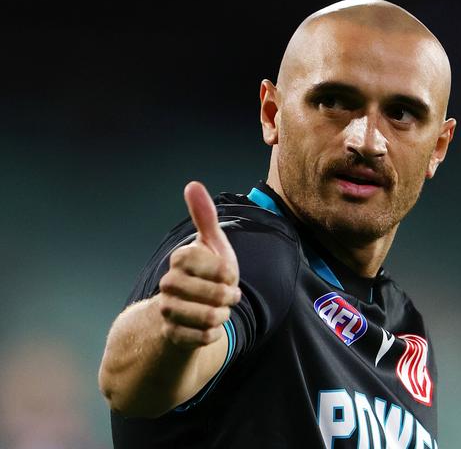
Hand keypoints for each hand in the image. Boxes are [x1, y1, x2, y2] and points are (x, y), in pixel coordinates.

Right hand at [158, 181, 240, 348]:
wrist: (192, 307)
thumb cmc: (207, 272)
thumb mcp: (212, 243)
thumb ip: (204, 216)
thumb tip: (192, 185)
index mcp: (180, 260)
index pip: (206, 263)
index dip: (223, 270)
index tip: (229, 274)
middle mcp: (169, 284)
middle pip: (207, 292)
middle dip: (226, 295)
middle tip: (231, 295)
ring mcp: (168, 309)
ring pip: (205, 317)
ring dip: (221, 315)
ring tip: (222, 311)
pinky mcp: (173, 334)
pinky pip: (201, 337)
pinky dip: (213, 333)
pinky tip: (212, 327)